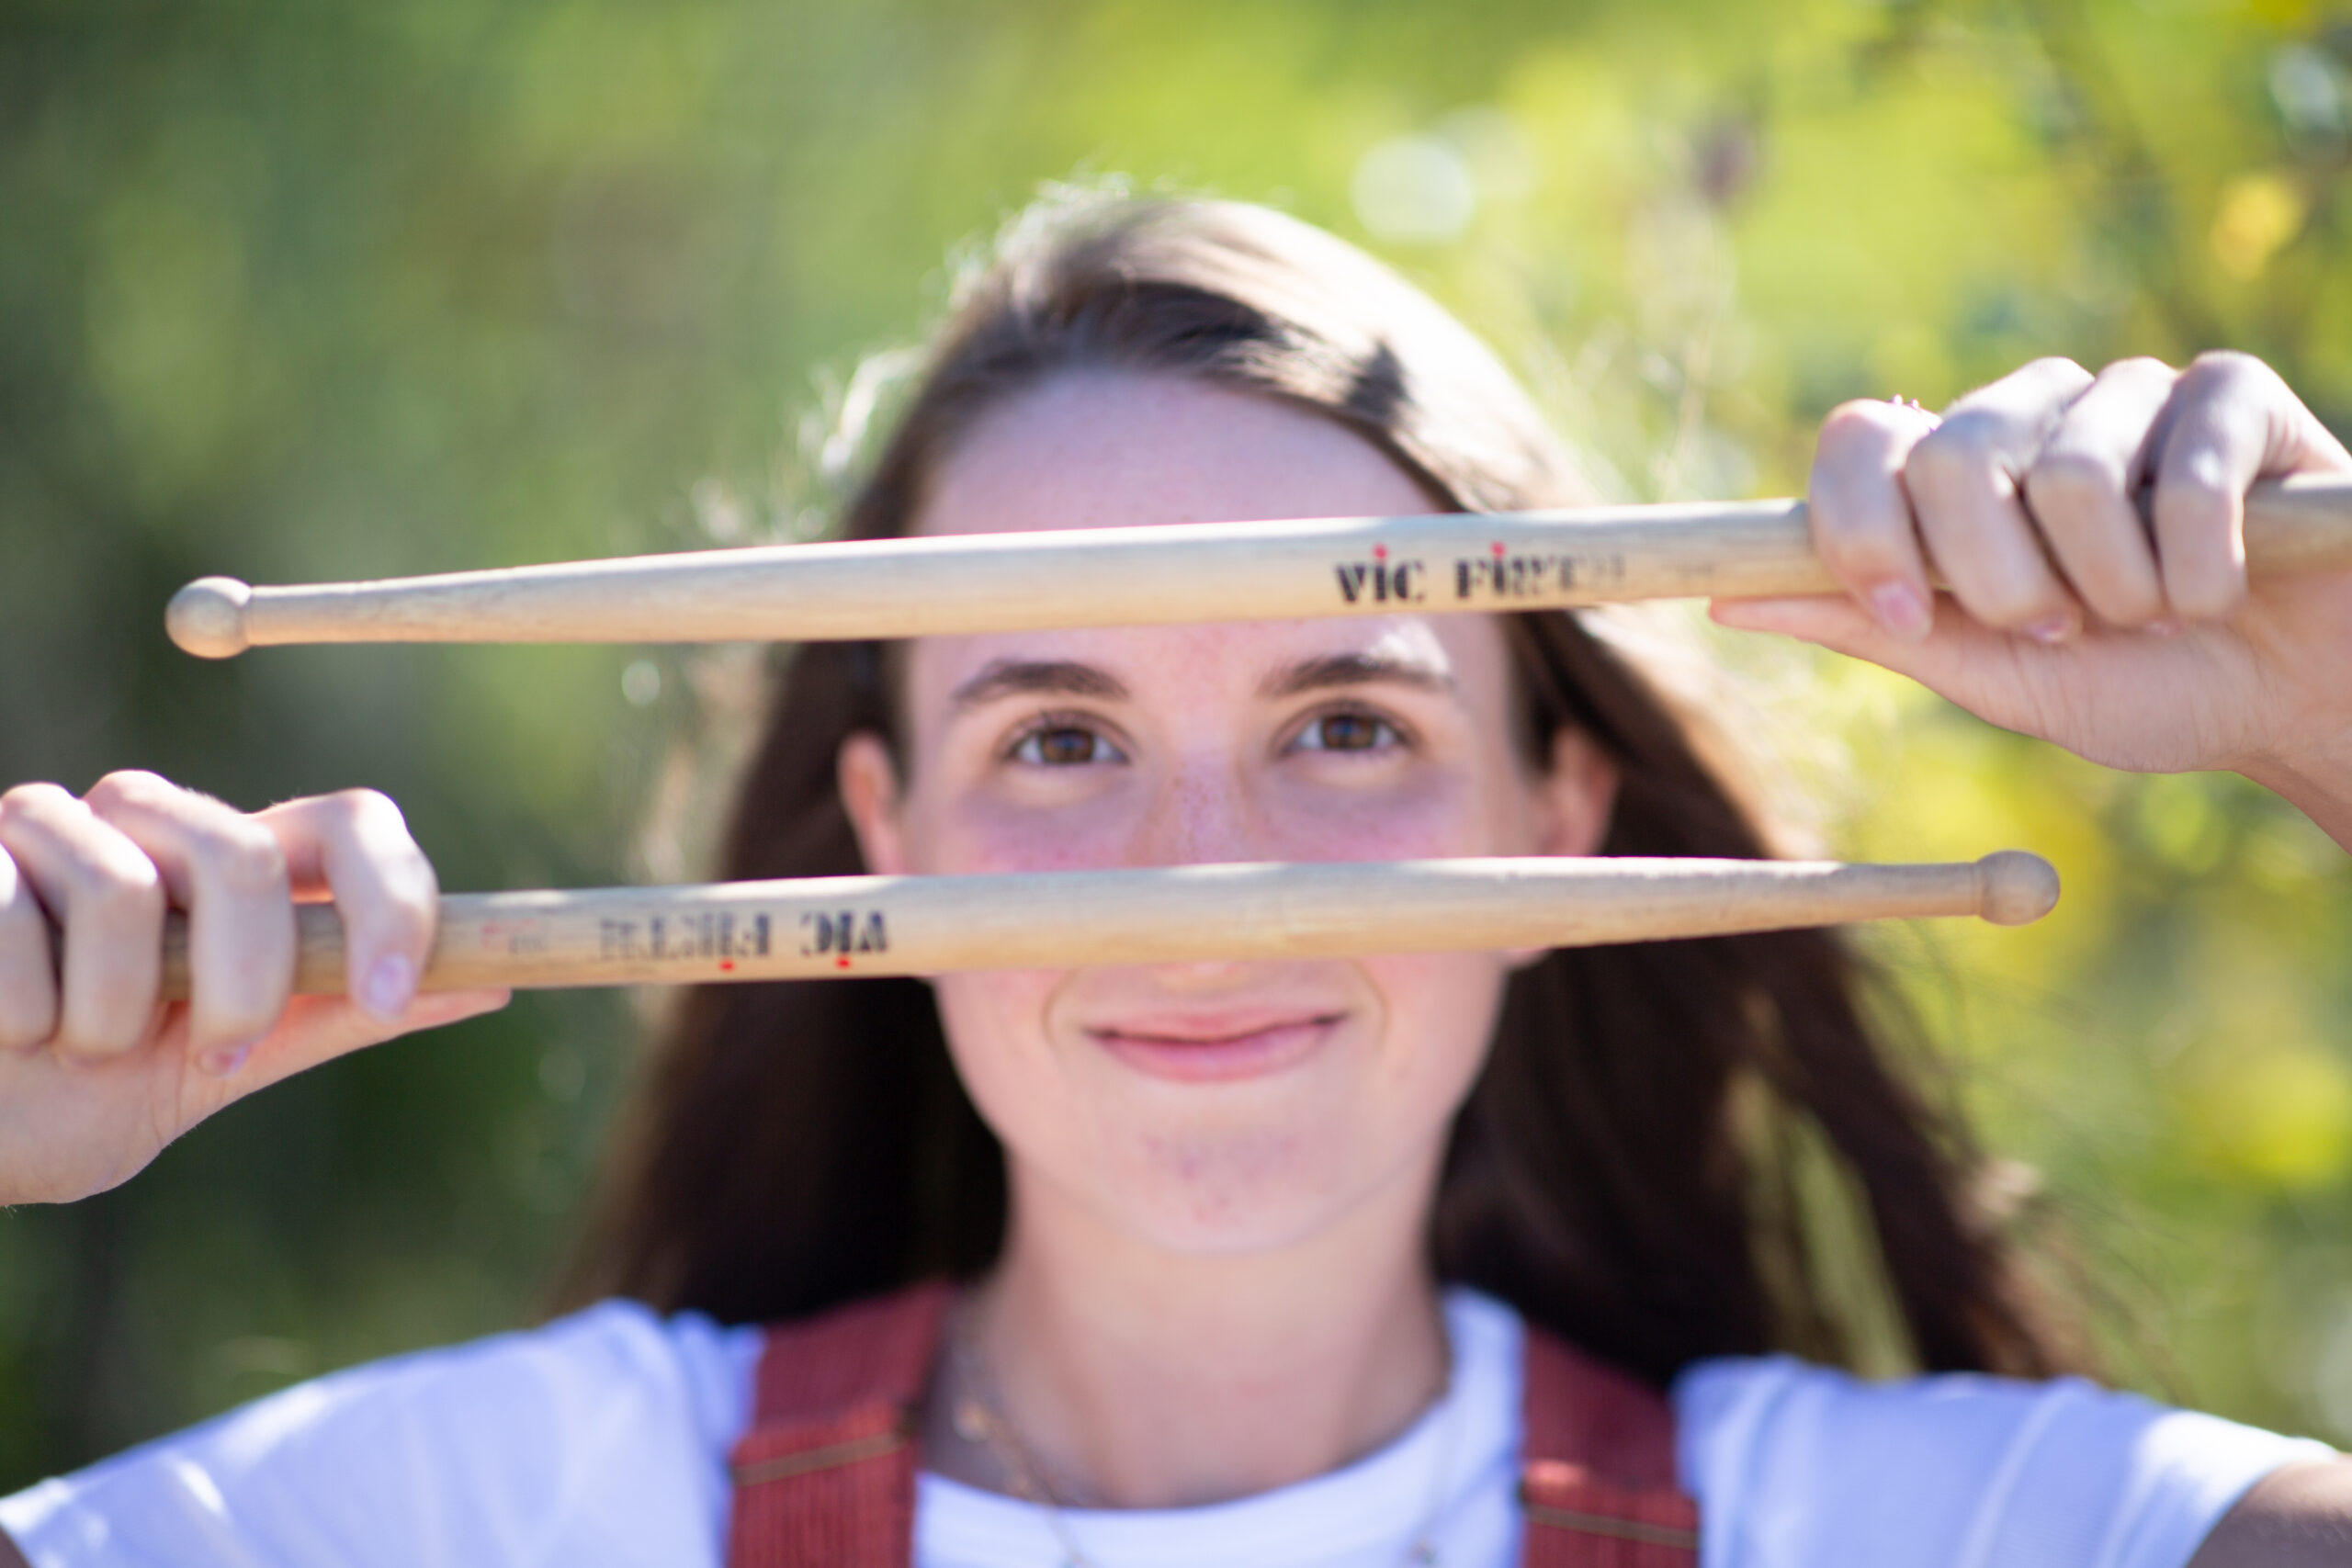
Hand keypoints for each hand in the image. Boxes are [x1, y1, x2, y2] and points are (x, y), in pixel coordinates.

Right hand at [0, 772, 506, 1203]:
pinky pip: (11, 920)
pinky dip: (14, 1012)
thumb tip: (491, 982)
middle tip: (207, 1056)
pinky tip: (1, 1028)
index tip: (393, 997)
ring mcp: (53, 822)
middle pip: (247, 854)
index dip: (391, 902)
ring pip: (124, 892)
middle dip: (242, 983)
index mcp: (240, 869)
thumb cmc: (73, 1099)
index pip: (356, 824)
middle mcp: (158, 822)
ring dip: (101, 1016)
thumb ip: (335, 1016)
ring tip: (69, 1047)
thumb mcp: (220, 1068)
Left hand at [1711, 354, 2351, 835]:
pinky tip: (2223, 587)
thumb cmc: (2139, 685)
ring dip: (2116, 586)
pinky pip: (2186, 465)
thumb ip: (1873, 629)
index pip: (1858, 440)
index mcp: (1953, 479)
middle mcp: (2027, 417)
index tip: (1898, 612)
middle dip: (1997, 578)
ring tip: (2152, 613)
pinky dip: (2201, 564)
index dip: (1859, 524)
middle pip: (1952, 452)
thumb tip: (1729, 601)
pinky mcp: (2228, 393)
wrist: (2290, 702)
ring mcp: (2126, 394)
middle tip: (2058, 627)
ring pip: (2071, 472)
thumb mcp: (1990, 675)